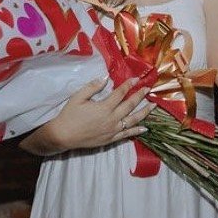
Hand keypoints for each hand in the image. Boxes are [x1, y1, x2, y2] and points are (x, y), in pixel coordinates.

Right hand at [27, 77, 155, 153]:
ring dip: (144, 112)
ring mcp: (113, 130)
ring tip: (153, 106)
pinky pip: (127, 134)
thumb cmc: (69, 115)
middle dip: (140, 96)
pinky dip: (137, 131)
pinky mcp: (111, 139)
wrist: (63, 136)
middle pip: (130, 105)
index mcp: (104, 107)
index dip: (129, 85)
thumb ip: (92, 87)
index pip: (120, 93)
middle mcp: (112, 118)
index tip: (136, 78)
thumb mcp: (78, 97)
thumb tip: (106, 78)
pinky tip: (145, 128)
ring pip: (133, 120)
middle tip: (148, 89)